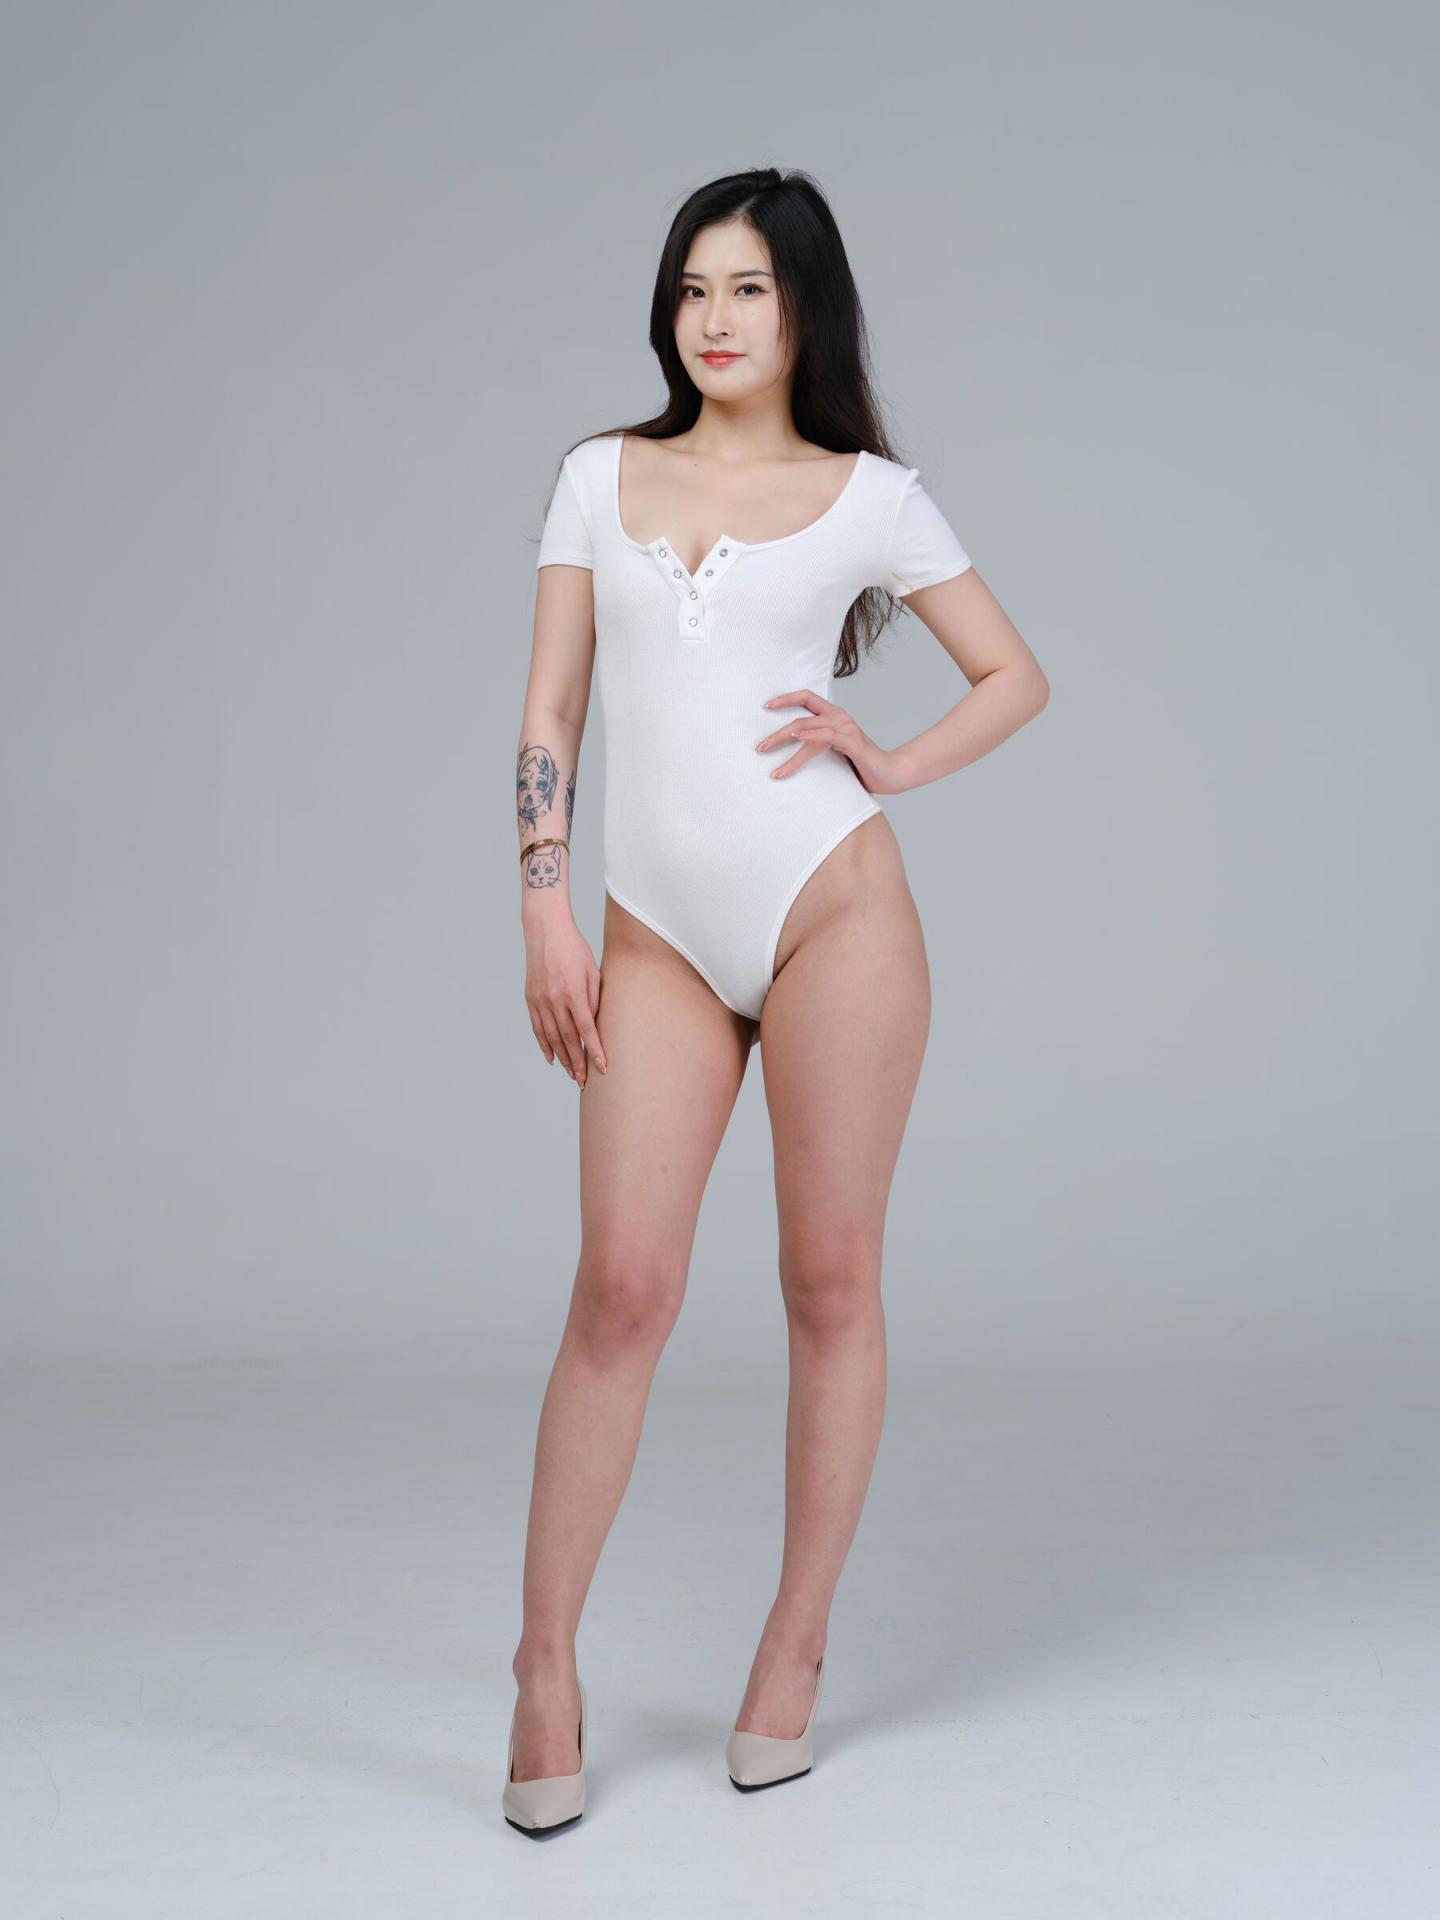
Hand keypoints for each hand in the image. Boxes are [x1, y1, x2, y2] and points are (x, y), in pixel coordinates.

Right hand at [523, 911, 606, 1085]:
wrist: (545, 930)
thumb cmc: (574, 948)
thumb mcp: (592, 970)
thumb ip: (594, 998)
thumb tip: (595, 1025)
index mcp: (574, 992)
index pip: (587, 1030)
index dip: (594, 1051)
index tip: (603, 1067)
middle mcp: (555, 999)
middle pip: (568, 1038)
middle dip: (578, 1062)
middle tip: (585, 1081)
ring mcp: (540, 1000)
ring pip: (551, 1037)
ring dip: (562, 1058)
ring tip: (571, 1074)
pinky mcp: (530, 998)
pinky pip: (537, 1027)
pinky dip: (544, 1045)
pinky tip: (552, 1058)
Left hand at [755, 690, 905, 792]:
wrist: (892, 774)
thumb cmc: (862, 765)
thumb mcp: (836, 753)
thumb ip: (819, 746)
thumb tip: (793, 752)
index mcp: (835, 716)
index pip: (807, 697)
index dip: (786, 698)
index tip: (766, 706)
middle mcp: (840, 718)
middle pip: (801, 714)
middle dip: (777, 730)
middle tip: (759, 746)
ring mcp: (846, 728)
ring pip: (807, 726)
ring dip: (783, 738)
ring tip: (766, 751)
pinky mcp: (852, 742)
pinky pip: (825, 737)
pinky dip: (808, 737)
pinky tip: (796, 740)